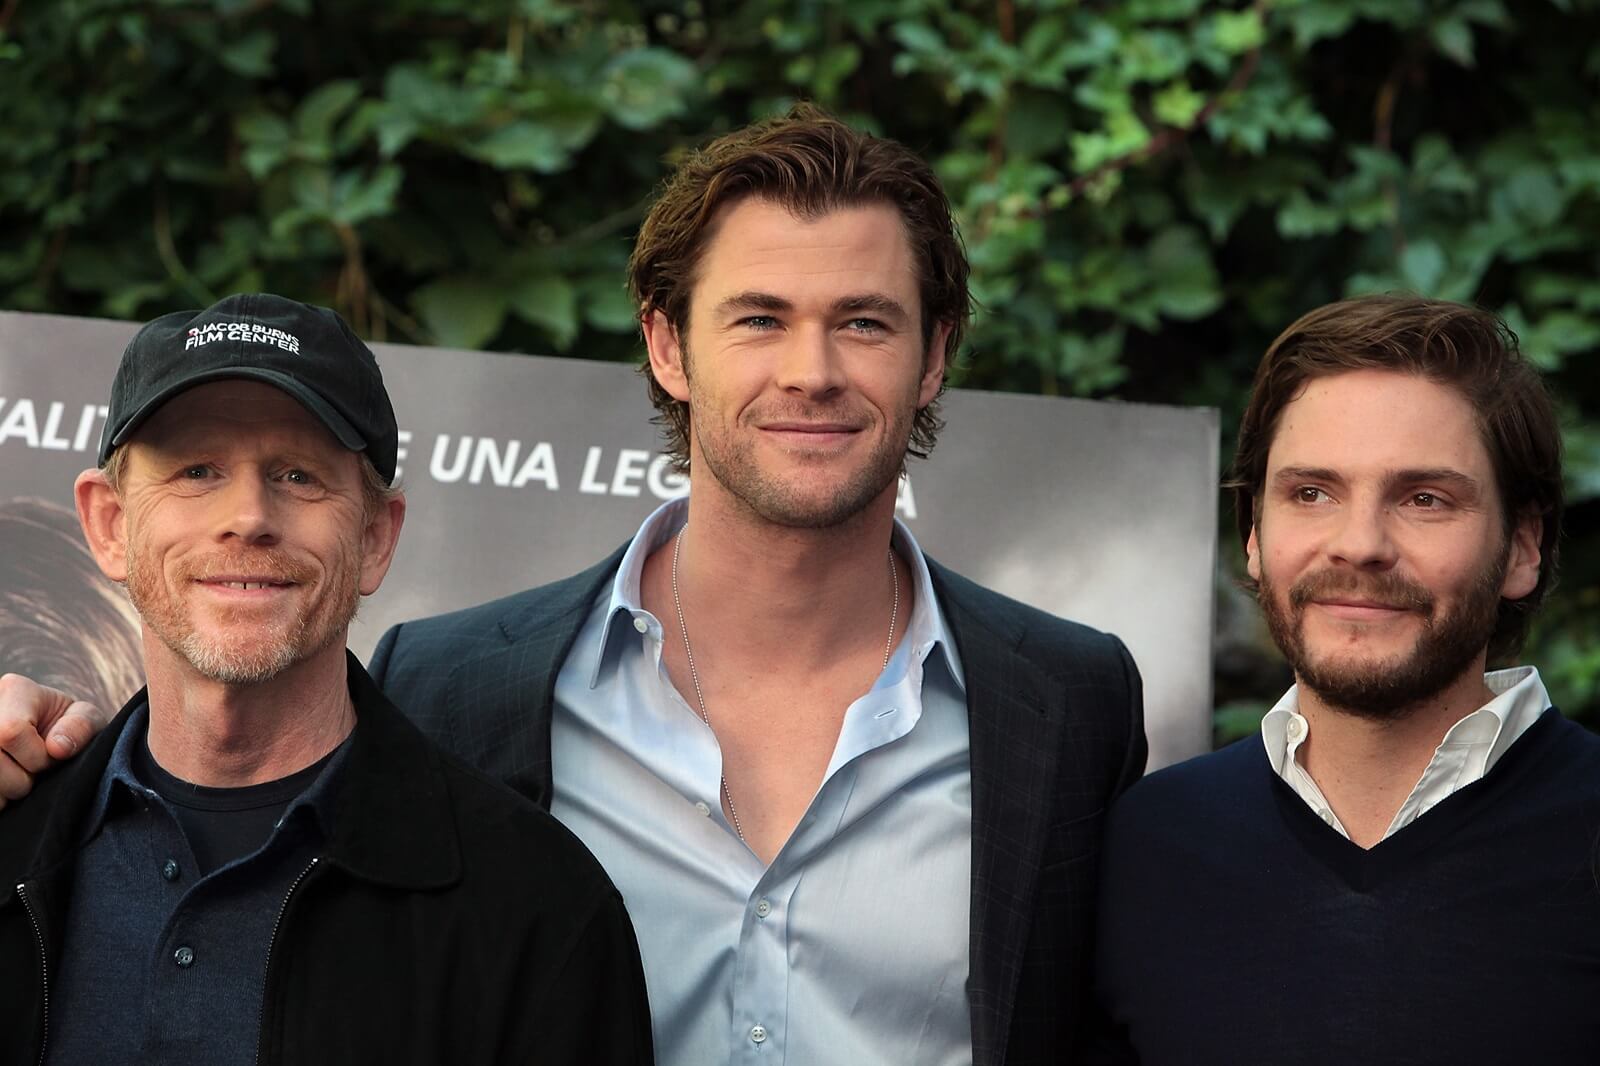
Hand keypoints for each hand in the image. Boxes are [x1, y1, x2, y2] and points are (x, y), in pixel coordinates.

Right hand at [0, 673, 107, 809]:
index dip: (36, 757)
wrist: (49, 736)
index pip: (11, 732)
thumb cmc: (68, 727)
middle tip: (34, 773)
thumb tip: (58, 747)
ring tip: (18, 779)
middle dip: (19, 780)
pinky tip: (5, 786)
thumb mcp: (86, 721)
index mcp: (15, 690)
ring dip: (4, 792)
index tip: (52, 757)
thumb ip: (81, 727)